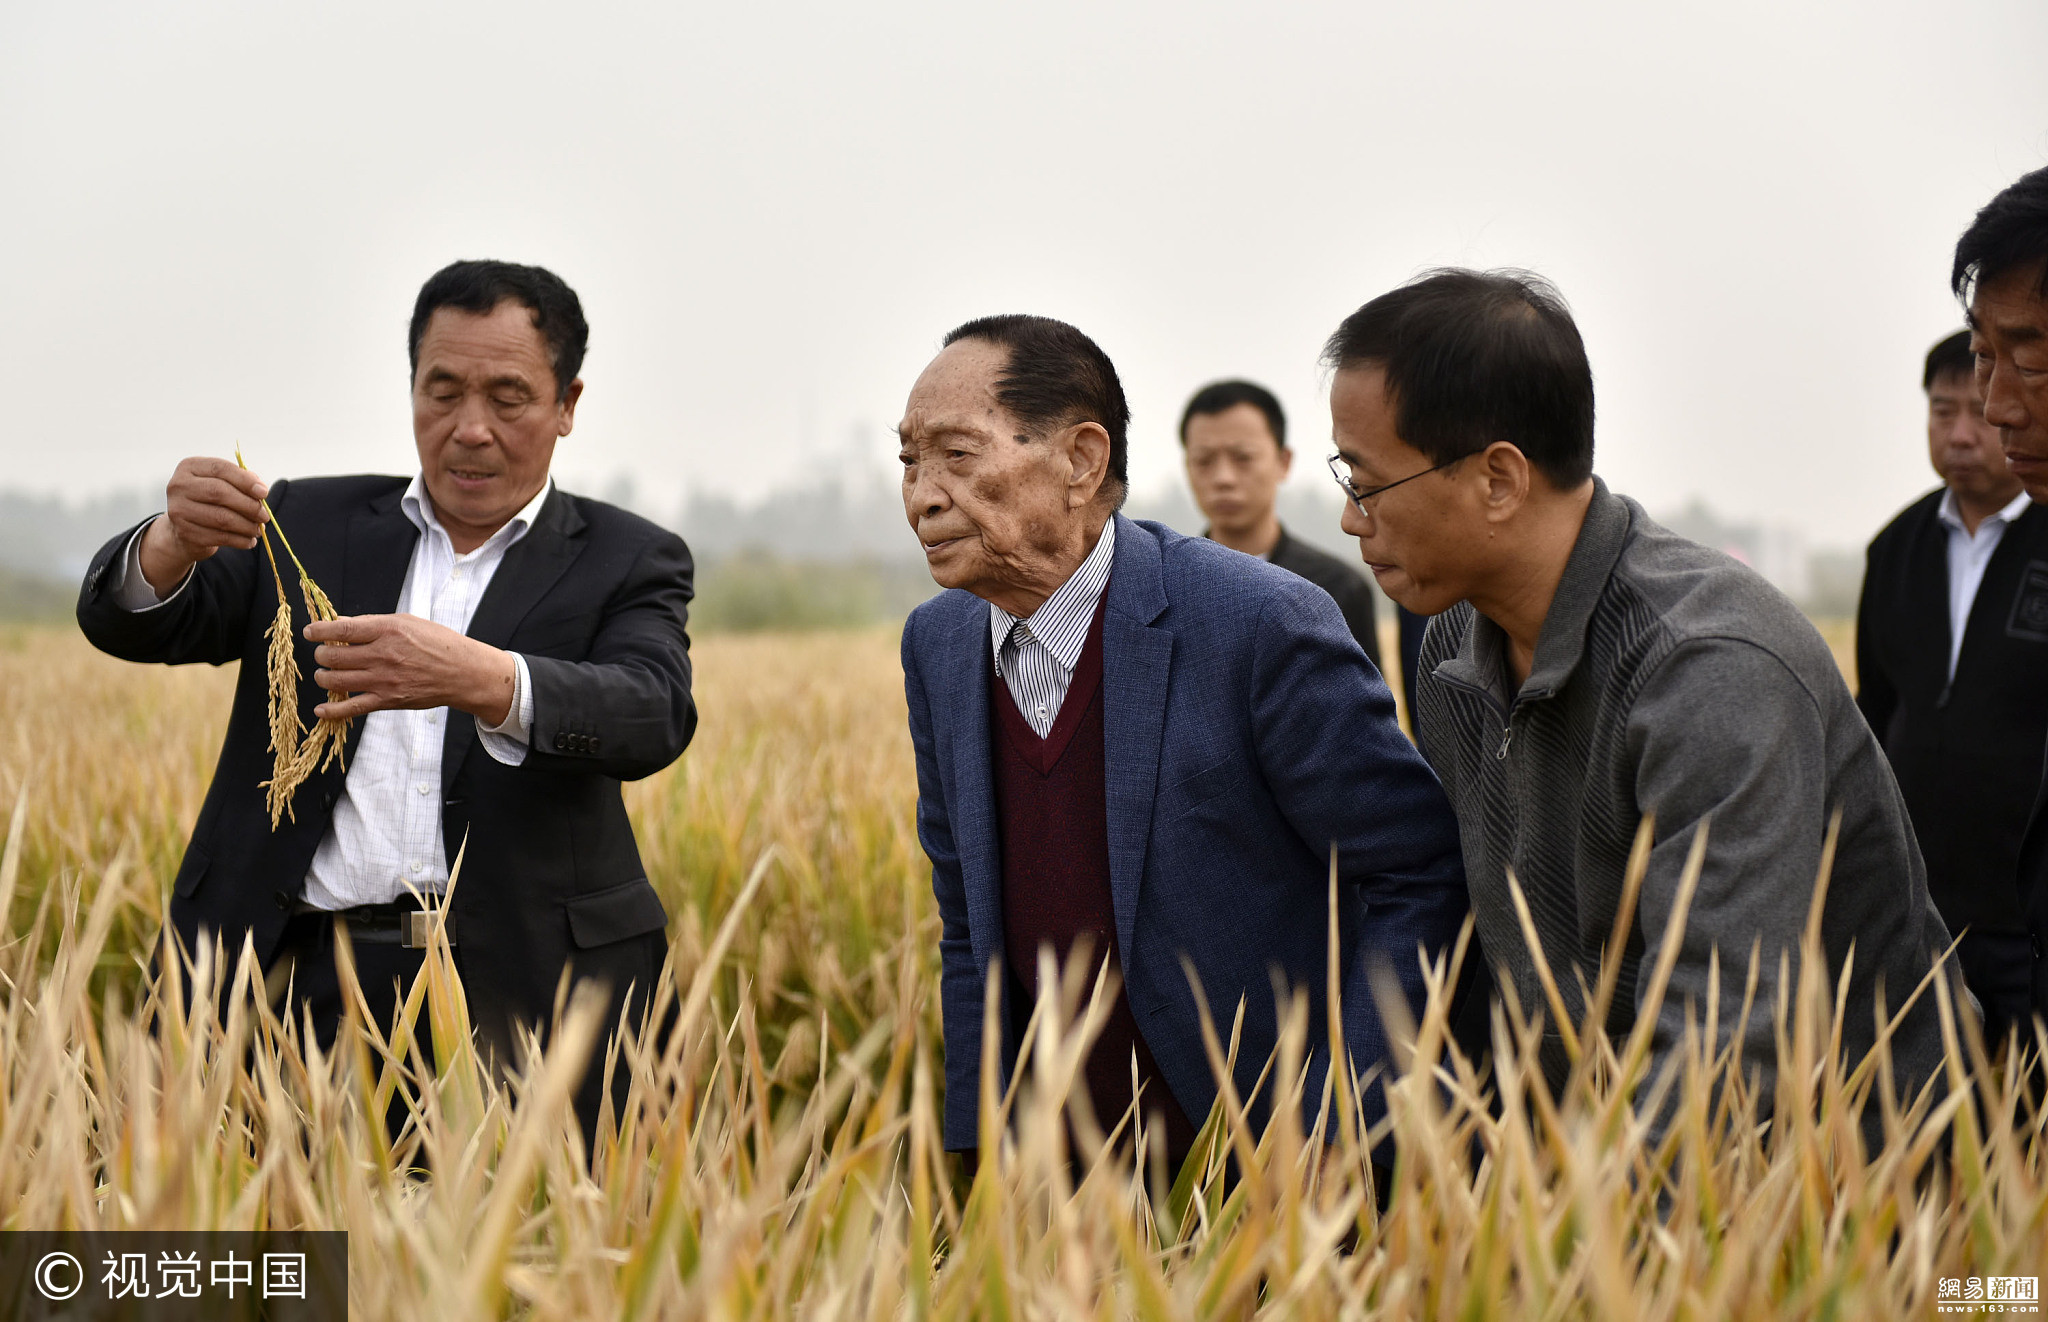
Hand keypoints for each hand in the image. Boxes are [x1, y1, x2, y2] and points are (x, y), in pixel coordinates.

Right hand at [139, 456, 269, 594]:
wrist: (183, 529)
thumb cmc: (209, 501)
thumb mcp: (221, 484)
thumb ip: (240, 481)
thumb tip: (261, 490)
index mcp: (189, 467)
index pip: (220, 468)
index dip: (245, 480)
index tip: (264, 493)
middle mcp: (179, 486)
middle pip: (219, 493)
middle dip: (248, 505)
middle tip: (264, 516)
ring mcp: (179, 510)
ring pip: (222, 518)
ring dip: (247, 526)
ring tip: (259, 529)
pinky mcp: (185, 532)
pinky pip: (219, 537)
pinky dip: (240, 540)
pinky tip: (249, 540)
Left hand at [305, 614, 517, 724]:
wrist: (462, 672)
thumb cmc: (438, 643)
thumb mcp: (408, 622)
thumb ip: (373, 624)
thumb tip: (342, 625)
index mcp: (387, 631)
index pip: (343, 630)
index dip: (320, 631)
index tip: (310, 632)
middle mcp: (383, 655)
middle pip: (334, 656)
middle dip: (321, 655)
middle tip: (323, 654)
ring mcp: (384, 680)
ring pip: (336, 680)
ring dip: (323, 677)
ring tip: (326, 674)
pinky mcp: (387, 700)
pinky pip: (352, 707)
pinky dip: (332, 710)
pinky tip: (321, 709)